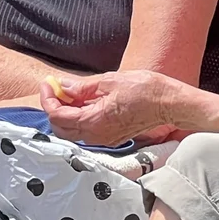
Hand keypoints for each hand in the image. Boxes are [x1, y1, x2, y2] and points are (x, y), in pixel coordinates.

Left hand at [43, 70, 187, 144]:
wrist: (169, 103)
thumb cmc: (145, 90)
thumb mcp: (110, 80)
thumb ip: (83, 87)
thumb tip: (63, 86)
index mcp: (94, 121)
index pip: (57, 115)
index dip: (48, 99)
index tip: (49, 84)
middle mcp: (96, 135)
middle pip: (61, 128)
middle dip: (54, 108)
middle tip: (56, 88)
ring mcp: (104, 138)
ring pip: (72, 131)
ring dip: (66, 113)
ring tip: (70, 93)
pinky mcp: (111, 137)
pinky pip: (87, 131)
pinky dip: (79, 118)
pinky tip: (84, 102)